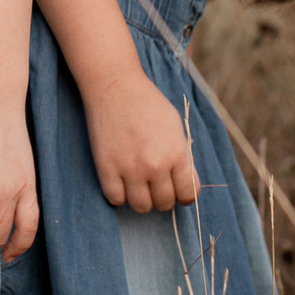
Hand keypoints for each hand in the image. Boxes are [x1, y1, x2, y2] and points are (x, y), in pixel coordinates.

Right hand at [84, 70, 197, 213]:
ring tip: (138, 185)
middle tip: (156, 186)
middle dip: (162, 198)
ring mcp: (130, 169)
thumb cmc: (148, 104)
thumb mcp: (176, 127)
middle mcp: (156, 166)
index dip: (184, 196)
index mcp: (177, 154)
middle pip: (164, 204)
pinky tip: (121, 182)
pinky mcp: (106, 169)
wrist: (116, 87)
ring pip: (141, 207)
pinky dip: (119, 195)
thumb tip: (184, 185)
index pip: (188, 194)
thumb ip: (182, 157)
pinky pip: (116, 199)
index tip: (177, 191)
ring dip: (142, 199)